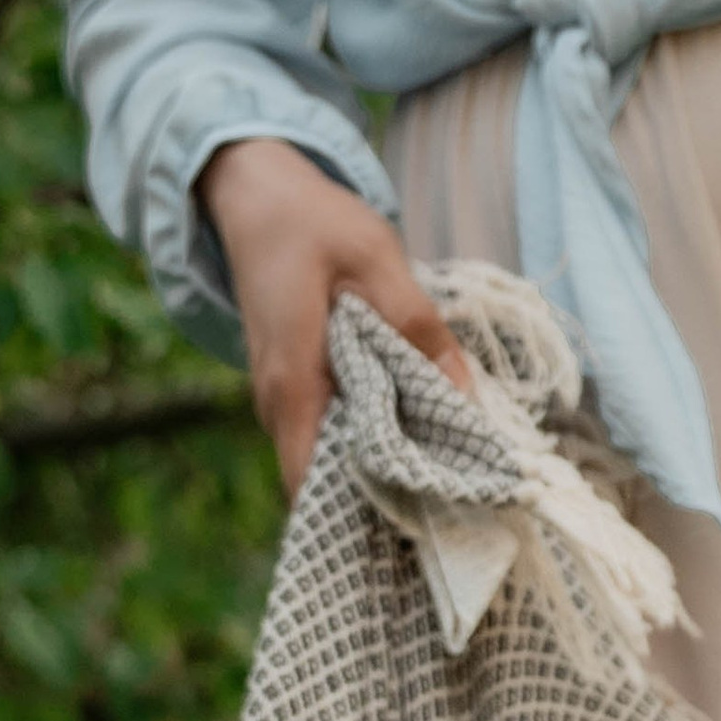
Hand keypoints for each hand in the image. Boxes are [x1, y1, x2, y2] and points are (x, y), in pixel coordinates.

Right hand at [197, 136, 473, 497]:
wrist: (254, 194)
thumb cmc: (311, 222)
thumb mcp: (376, 258)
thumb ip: (418, 326)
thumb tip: (465, 395)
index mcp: (293, 383)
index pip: (312, 487)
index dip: (363, 516)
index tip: (423, 526)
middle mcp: (278, 406)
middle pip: (328, 484)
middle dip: (387, 500)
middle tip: (456, 502)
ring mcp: (281, 402)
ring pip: (333, 461)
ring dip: (384, 469)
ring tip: (448, 473)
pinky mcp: (293, 392)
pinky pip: (333, 435)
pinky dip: (372, 440)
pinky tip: (418, 434)